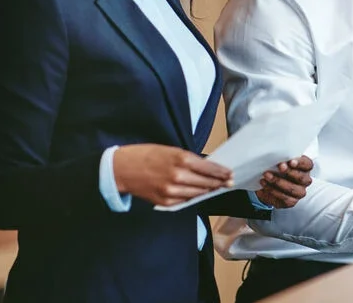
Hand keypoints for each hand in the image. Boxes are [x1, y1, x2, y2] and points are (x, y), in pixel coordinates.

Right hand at [113, 144, 231, 206]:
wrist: (122, 169)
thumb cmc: (146, 155)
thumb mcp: (170, 150)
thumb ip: (189, 159)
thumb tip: (206, 167)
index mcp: (181, 159)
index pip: (209, 168)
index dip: (222, 172)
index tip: (230, 173)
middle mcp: (178, 176)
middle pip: (207, 182)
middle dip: (219, 183)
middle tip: (229, 182)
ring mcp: (172, 191)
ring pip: (198, 193)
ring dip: (208, 190)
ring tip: (216, 188)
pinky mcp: (165, 201)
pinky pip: (185, 201)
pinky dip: (192, 197)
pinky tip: (198, 193)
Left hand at [255, 155, 313, 207]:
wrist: (271, 182)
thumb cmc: (278, 168)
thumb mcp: (281, 161)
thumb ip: (282, 159)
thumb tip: (275, 157)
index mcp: (306, 168)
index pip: (307, 164)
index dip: (300, 163)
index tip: (291, 161)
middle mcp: (305, 181)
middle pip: (301, 178)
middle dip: (288, 172)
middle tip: (278, 167)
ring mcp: (299, 192)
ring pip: (292, 189)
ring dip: (278, 182)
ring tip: (266, 177)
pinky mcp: (291, 202)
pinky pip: (283, 199)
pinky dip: (272, 192)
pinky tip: (264, 186)